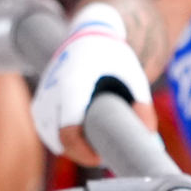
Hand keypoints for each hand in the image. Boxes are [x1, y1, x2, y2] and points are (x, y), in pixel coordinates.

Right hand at [30, 4, 154, 158]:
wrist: (90, 33)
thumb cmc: (114, 55)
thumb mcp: (135, 77)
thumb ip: (143, 107)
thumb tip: (151, 139)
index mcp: (74, 84)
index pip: (68, 131)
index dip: (82, 152)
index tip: (101, 158)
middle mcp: (52, 89)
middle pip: (58, 138)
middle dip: (81, 152)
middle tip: (105, 153)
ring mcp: (42, 94)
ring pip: (50, 135)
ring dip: (70, 146)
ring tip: (95, 143)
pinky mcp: (40, 99)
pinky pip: (45, 128)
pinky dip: (60, 137)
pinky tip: (81, 137)